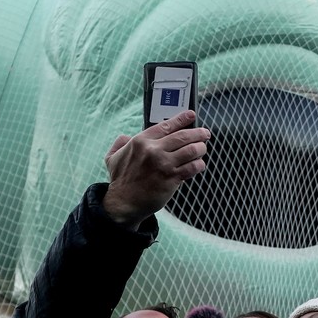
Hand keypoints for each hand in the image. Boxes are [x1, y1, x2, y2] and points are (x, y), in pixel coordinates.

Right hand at [103, 110, 210, 229]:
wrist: (124, 203)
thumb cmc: (120, 181)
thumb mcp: (113, 157)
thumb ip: (120, 143)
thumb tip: (126, 136)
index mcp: (140, 141)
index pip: (167, 125)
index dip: (182, 119)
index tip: (191, 115)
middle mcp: (153, 150)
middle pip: (183, 136)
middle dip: (198, 133)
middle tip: (204, 133)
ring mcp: (163, 164)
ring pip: (191, 150)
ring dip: (201, 148)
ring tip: (202, 148)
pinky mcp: (171, 178)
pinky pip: (192, 167)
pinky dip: (199, 164)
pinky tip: (199, 164)